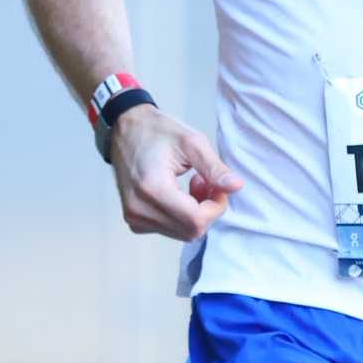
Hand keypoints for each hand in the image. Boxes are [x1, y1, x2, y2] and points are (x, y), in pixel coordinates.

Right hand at [110, 104, 241, 240]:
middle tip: (206, 182)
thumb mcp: (192, 142)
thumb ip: (214, 168)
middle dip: (208, 210)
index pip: (195, 219)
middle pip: (190, 230)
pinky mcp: (134, 220)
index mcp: (152, 187)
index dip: (216, 207)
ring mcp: (134, 216)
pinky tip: (180, 194)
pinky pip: (169, 230)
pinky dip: (182, 216)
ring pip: (182, 233)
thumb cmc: (157, 131)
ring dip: (196, 214)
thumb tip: (236, 187)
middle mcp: (139, 208)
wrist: (126, 130)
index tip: (218, 187)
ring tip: (193, 185)